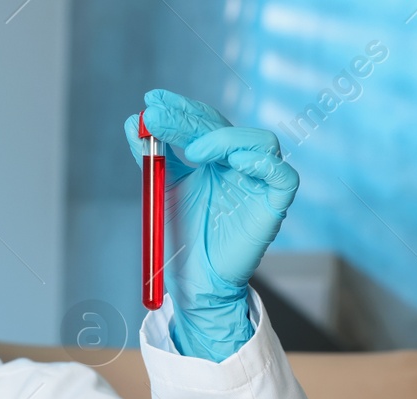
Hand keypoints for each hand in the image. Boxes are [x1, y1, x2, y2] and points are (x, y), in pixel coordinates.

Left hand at [124, 88, 298, 361]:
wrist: (195, 280)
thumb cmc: (183, 237)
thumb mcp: (163, 189)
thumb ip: (152, 157)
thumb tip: (133, 121)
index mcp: (219, 158)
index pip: (204, 121)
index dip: (181, 107)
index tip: (151, 99)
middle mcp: (243, 164)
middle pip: (225, 127)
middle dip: (190, 119)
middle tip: (157, 117)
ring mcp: (261, 183)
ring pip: (261, 142)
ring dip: (226, 139)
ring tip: (193, 152)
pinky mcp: (275, 205)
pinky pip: (282, 176)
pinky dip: (261, 163)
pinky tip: (234, 162)